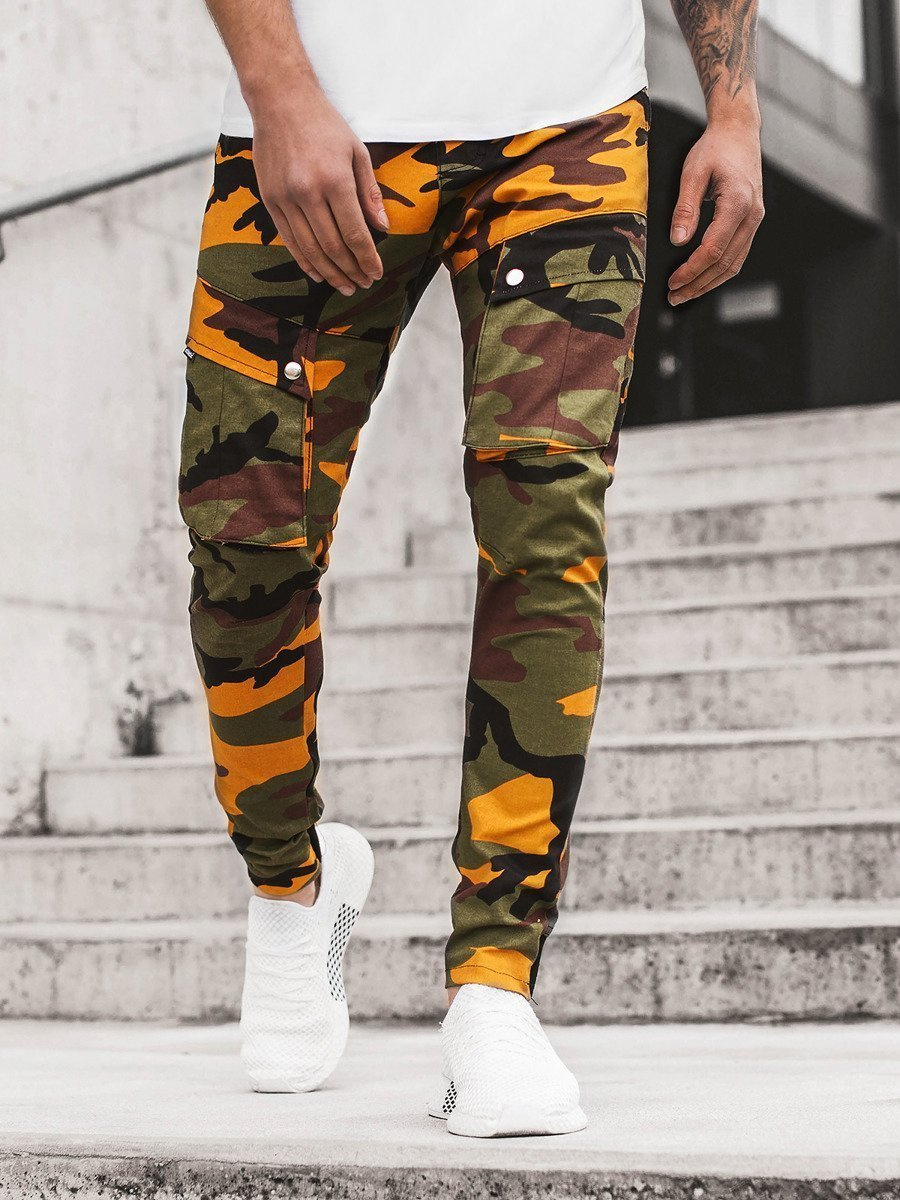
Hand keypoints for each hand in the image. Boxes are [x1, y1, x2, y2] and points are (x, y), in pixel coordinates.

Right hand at [248, 81, 388, 294]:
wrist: (280, 101)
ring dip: (330, 273)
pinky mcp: (270, 200)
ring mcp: (286, 198)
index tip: (376, 274)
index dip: (367, 259)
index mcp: (335, 180)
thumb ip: (369, 192)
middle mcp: (308, 192)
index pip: (355, 233)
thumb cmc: (324, 125)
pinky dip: (305, 261)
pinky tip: (318, 274)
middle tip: (363, 284)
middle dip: (351, 270)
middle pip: (333, 247)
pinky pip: (289, 240)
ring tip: (345, 285)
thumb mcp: (357, 152)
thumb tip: (383, 228)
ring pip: (310, 249)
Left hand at [667, 116, 763, 305]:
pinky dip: (719, 271)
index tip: (672, 282)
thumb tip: (678, 241)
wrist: (739, 132)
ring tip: (685, 294)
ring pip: (735, 263)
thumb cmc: (714, 148)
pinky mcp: (753, 221)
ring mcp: (756, 219)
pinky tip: (701, 278)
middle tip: (673, 297)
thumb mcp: (692, 172)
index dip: (692, 270)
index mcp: (738, 203)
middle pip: (725, 263)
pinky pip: (738, 254)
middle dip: (698, 284)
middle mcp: (752, 215)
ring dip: (709, 283)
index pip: (714, 250)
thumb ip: (685, 208)